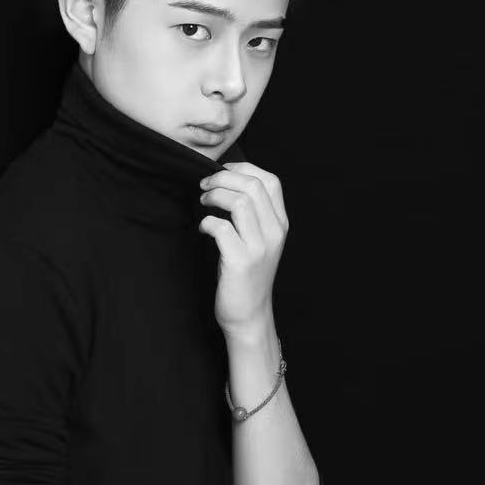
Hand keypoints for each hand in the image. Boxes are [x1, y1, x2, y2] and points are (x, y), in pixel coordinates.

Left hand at [197, 159, 287, 335]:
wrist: (249, 316)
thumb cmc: (247, 276)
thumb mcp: (259, 242)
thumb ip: (253, 216)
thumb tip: (226, 183)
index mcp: (281, 224)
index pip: (271, 181)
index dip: (244, 169)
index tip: (222, 171)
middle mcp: (275, 233)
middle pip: (253, 186)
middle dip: (223, 179)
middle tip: (204, 186)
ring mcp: (260, 247)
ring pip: (240, 202)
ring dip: (215, 196)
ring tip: (203, 203)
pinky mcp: (241, 261)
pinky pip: (222, 228)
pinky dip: (208, 222)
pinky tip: (203, 229)